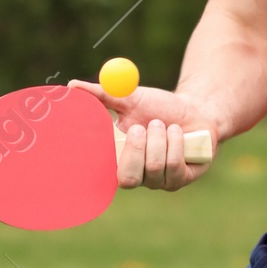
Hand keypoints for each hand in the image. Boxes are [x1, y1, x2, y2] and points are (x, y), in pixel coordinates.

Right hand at [72, 80, 216, 192]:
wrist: (195, 110)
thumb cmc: (159, 106)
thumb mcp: (130, 98)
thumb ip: (103, 95)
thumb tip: (71, 86)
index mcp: (117, 158)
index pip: (100, 171)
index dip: (97, 161)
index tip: (102, 139)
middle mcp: (135, 175)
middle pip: (126, 179)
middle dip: (135, 149)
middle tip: (141, 126)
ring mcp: (157, 181)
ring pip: (153, 167)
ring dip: (159, 138)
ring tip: (164, 123)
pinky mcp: (179, 180)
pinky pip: (174, 166)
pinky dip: (175, 143)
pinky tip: (178, 132)